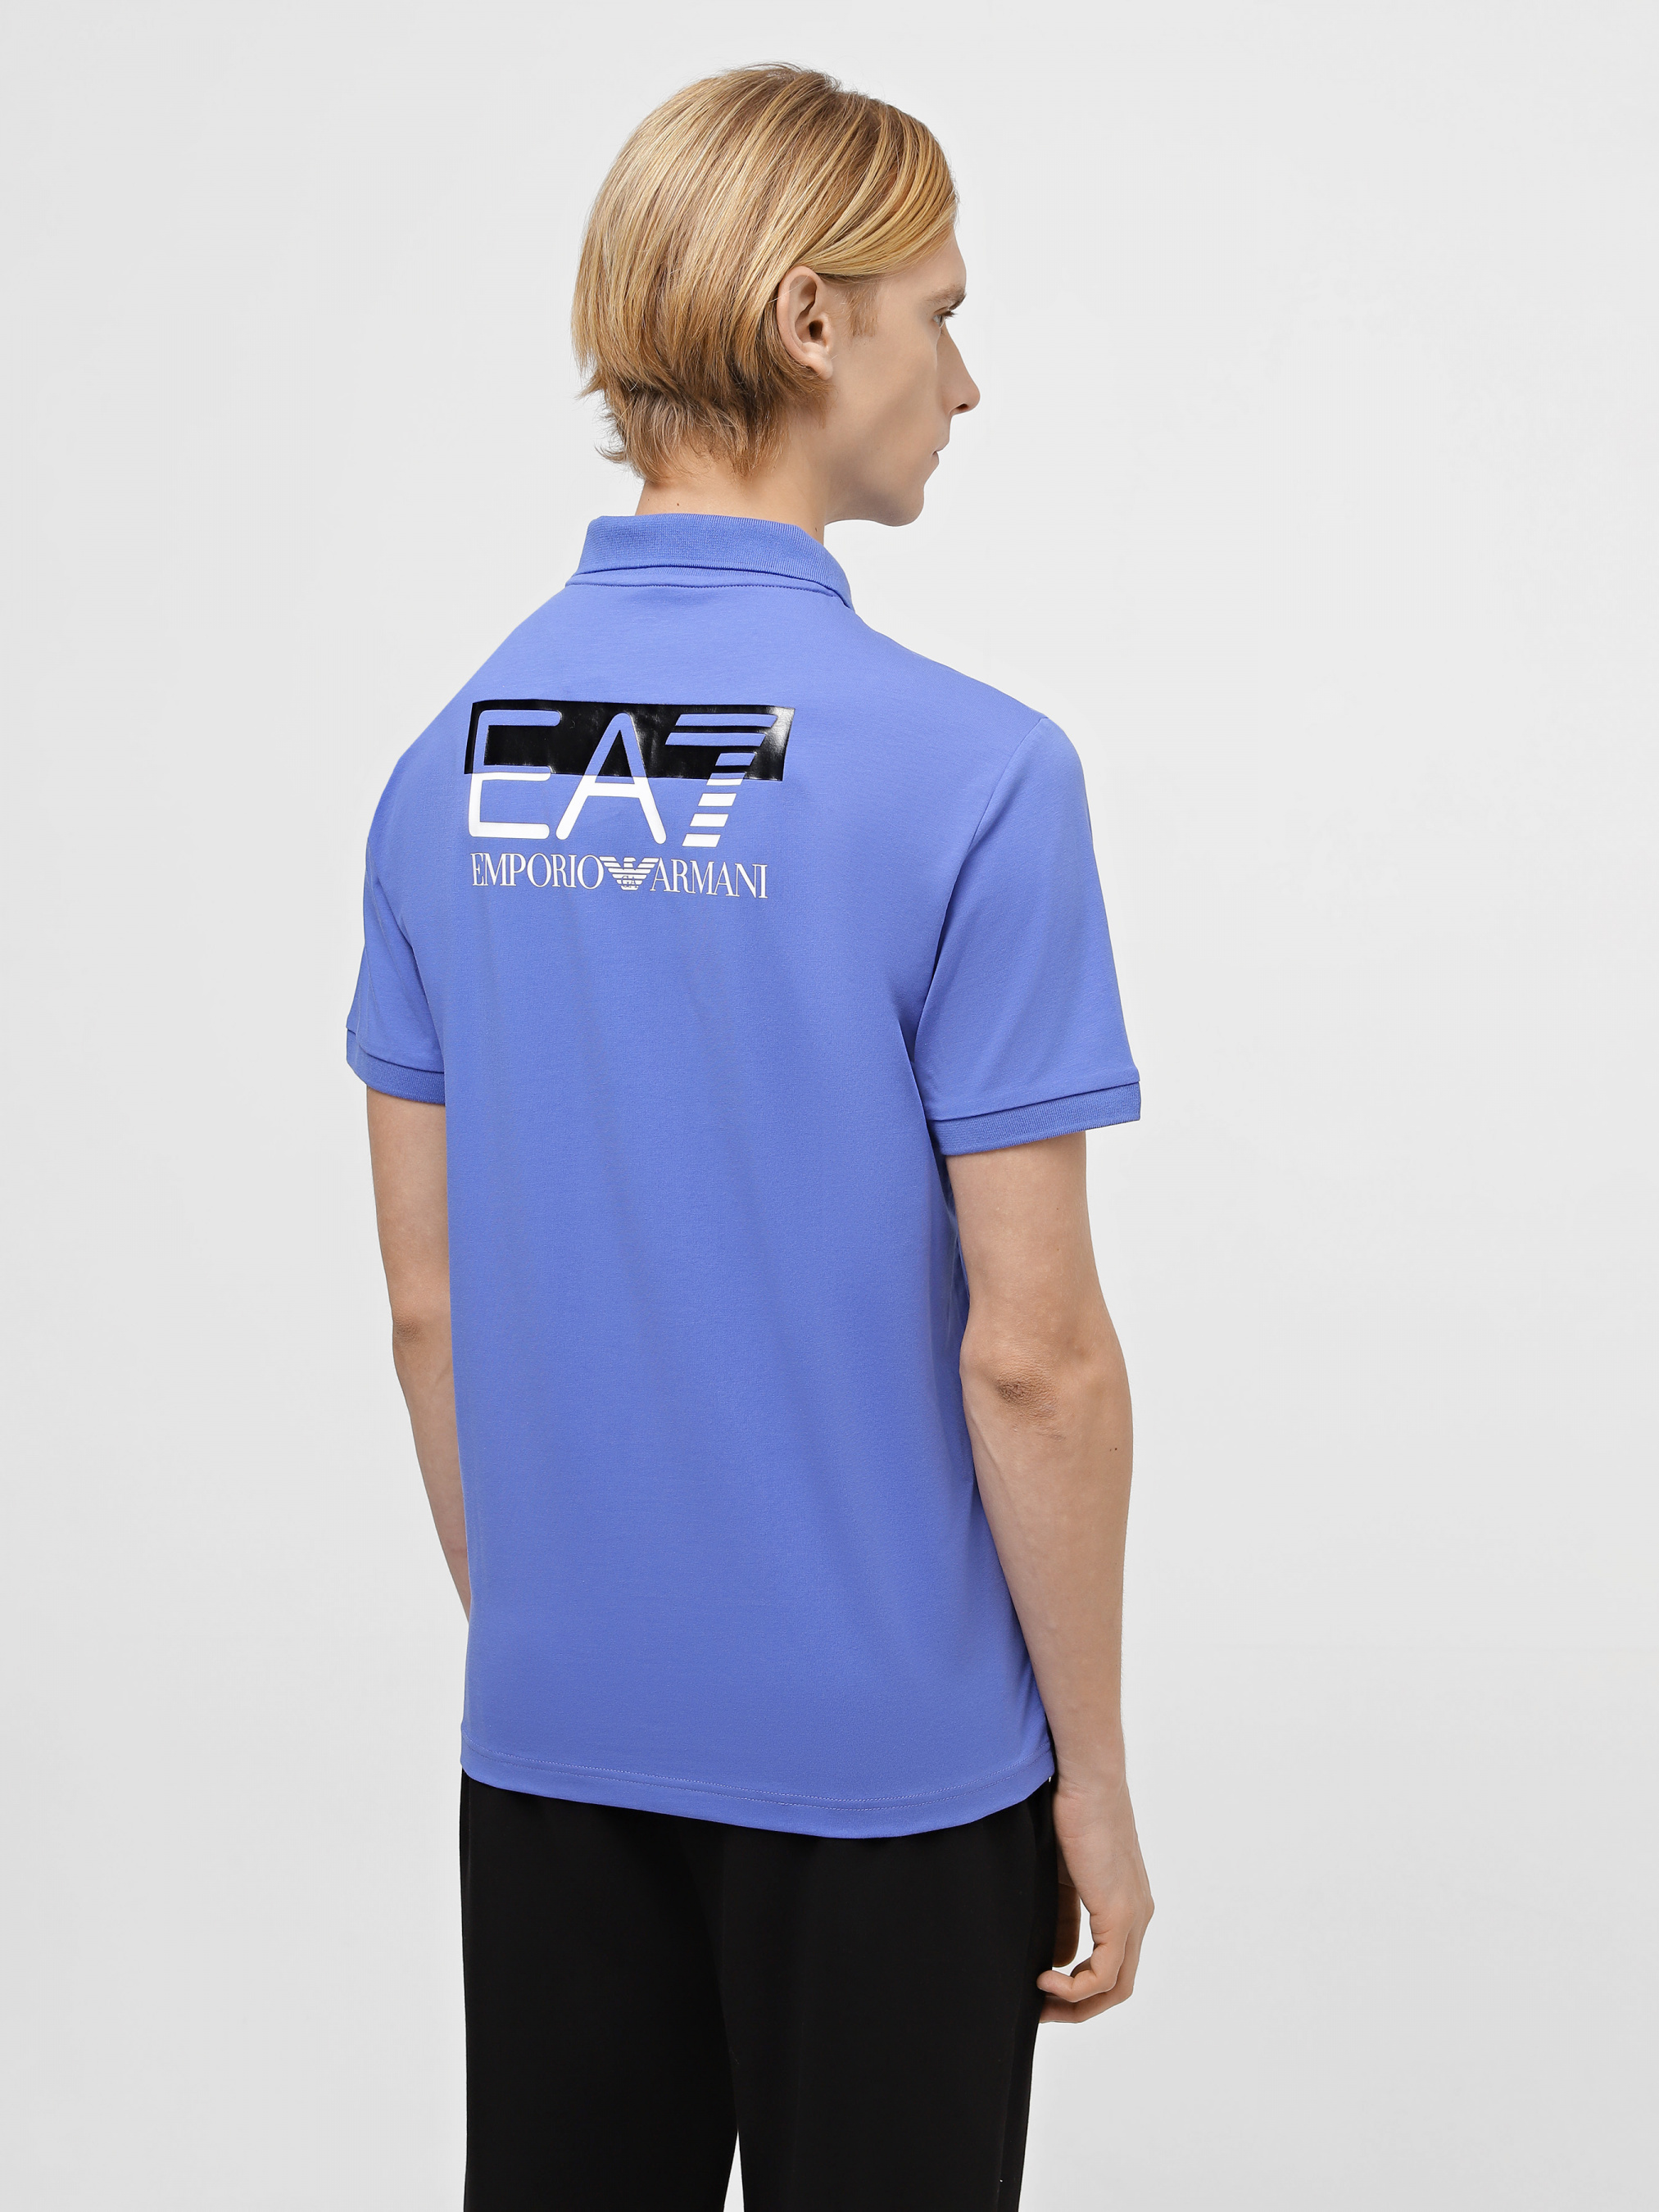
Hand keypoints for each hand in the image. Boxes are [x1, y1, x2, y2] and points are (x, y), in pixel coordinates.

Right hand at [1038, 1774, 1153, 2022]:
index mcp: (1126, 1905)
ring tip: (1039, 2001)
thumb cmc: (1071, 1814)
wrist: (1086, 1780)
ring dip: (1076, 2005)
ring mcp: (1132, 1917)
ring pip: (1115, 1987)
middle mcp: (1138, 1916)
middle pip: (1117, 1987)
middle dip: (1078, 2008)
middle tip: (1040, 2011)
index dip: (1078, 1989)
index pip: (1111, 1966)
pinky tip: (1044, 1979)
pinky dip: (1074, 1988)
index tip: (1042, 1993)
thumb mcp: (1063, 1875)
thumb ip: (1064, 1917)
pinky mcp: (1119, 1914)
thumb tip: (1058, 1961)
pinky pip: (1102, 1974)